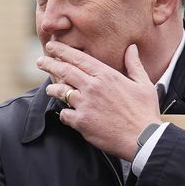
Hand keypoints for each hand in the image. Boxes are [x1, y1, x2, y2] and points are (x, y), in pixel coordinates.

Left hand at [36, 41, 160, 159]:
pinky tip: (65, 113)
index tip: (51, 47)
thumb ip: (134, 64)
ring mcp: (85, 104)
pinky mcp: (81, 122)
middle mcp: (93, 87)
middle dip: (49, 64)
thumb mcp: (144, 84)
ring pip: (61, 92)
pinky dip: (64, 113)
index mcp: (106, 75)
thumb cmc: (145, 111)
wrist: (143, 138)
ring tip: (50, 89)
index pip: (78, 58)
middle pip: (64, 71)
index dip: (62, 51)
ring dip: (53, 89)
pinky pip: (65, 114)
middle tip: (40, 61)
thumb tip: (132, 48)